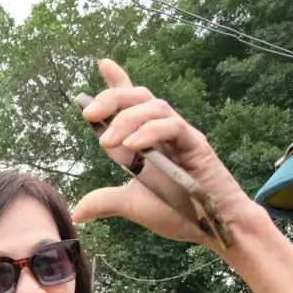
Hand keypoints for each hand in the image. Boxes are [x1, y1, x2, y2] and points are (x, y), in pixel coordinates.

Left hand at [72, 58, 262, 247]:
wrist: (214, 228)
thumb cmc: (180, 212)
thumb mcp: (133, 205)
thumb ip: (106, 201)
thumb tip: (78, 212)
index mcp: (148, 139)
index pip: (132, 103)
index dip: (118, 82)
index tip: (103, 64)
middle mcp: (164, 132)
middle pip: (139, 97)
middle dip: (112, 98)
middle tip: (88, 113)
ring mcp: (181, 135)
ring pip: (154, 106)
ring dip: (126, 119)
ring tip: (107, 142)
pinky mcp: (196, 144)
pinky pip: (172, 126)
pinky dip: (150, 131)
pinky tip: (132, 145)